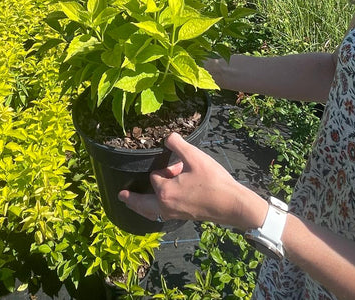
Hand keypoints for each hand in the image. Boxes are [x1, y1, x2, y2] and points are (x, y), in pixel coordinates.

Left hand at [118, 132, 266, 229]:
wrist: (232, 205)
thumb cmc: (214, 181)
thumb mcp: (195, 157)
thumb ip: (178, 144)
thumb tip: (168, 136)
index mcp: (165, 192)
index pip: (155, 176)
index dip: (165, 168)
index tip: (178, 165)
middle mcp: (166, 207)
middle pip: (143, 204)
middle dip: (132, 199)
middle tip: (121, 195)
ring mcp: (174, 215)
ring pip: (151, 213)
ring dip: (142, 207)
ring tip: (133, 204)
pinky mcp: (183, 218)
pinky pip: (161, 216)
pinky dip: (154, 212)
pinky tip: (158, 210)